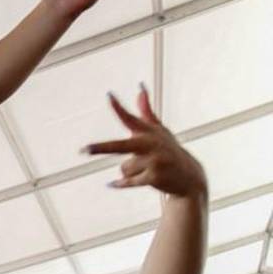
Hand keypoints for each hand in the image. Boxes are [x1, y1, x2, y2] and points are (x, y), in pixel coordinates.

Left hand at [85, 86, 206, 197]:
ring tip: (146, 171)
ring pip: (123, 167)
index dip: (118, 107)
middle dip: (101, 148)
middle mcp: (152, 144)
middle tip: (84, 150)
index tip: (108, 95)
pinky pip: (128, 181)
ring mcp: (154, 161)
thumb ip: (146, 112)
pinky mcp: (155, 177)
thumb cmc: (169, 151)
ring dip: (129, 172)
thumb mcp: (159, 131)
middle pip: (119, 147)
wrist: (190, 178)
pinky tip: (113, 184)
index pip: (130, 118)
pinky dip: (120, 184)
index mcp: (149, 132)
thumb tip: (140, 89)